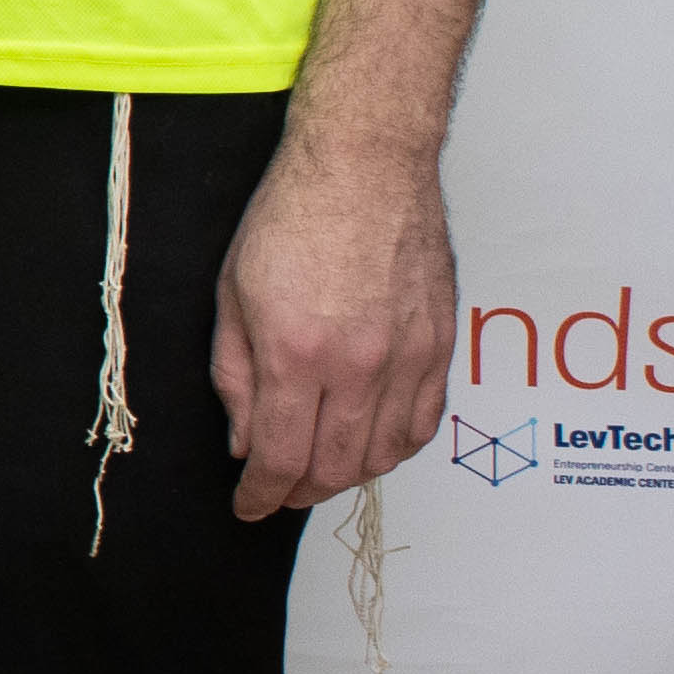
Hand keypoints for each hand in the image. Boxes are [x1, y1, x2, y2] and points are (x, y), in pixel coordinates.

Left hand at [213, 123, 458, 515]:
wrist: (364, 166)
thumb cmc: (289, 218)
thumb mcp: (231, 295)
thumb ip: (236, 377)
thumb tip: (245, 441)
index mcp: (296, 354)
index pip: (280, 456)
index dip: (261, 494)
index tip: (249, 506)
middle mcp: (358, 365)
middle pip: (336, 467)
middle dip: (301, 491)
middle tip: (279, 493)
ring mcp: (408, 358)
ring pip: (385, 453)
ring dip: (349, 475)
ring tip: (319, 472)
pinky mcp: (441, 345)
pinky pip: (425, 421)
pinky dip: (397, 446)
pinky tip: (372, 445)